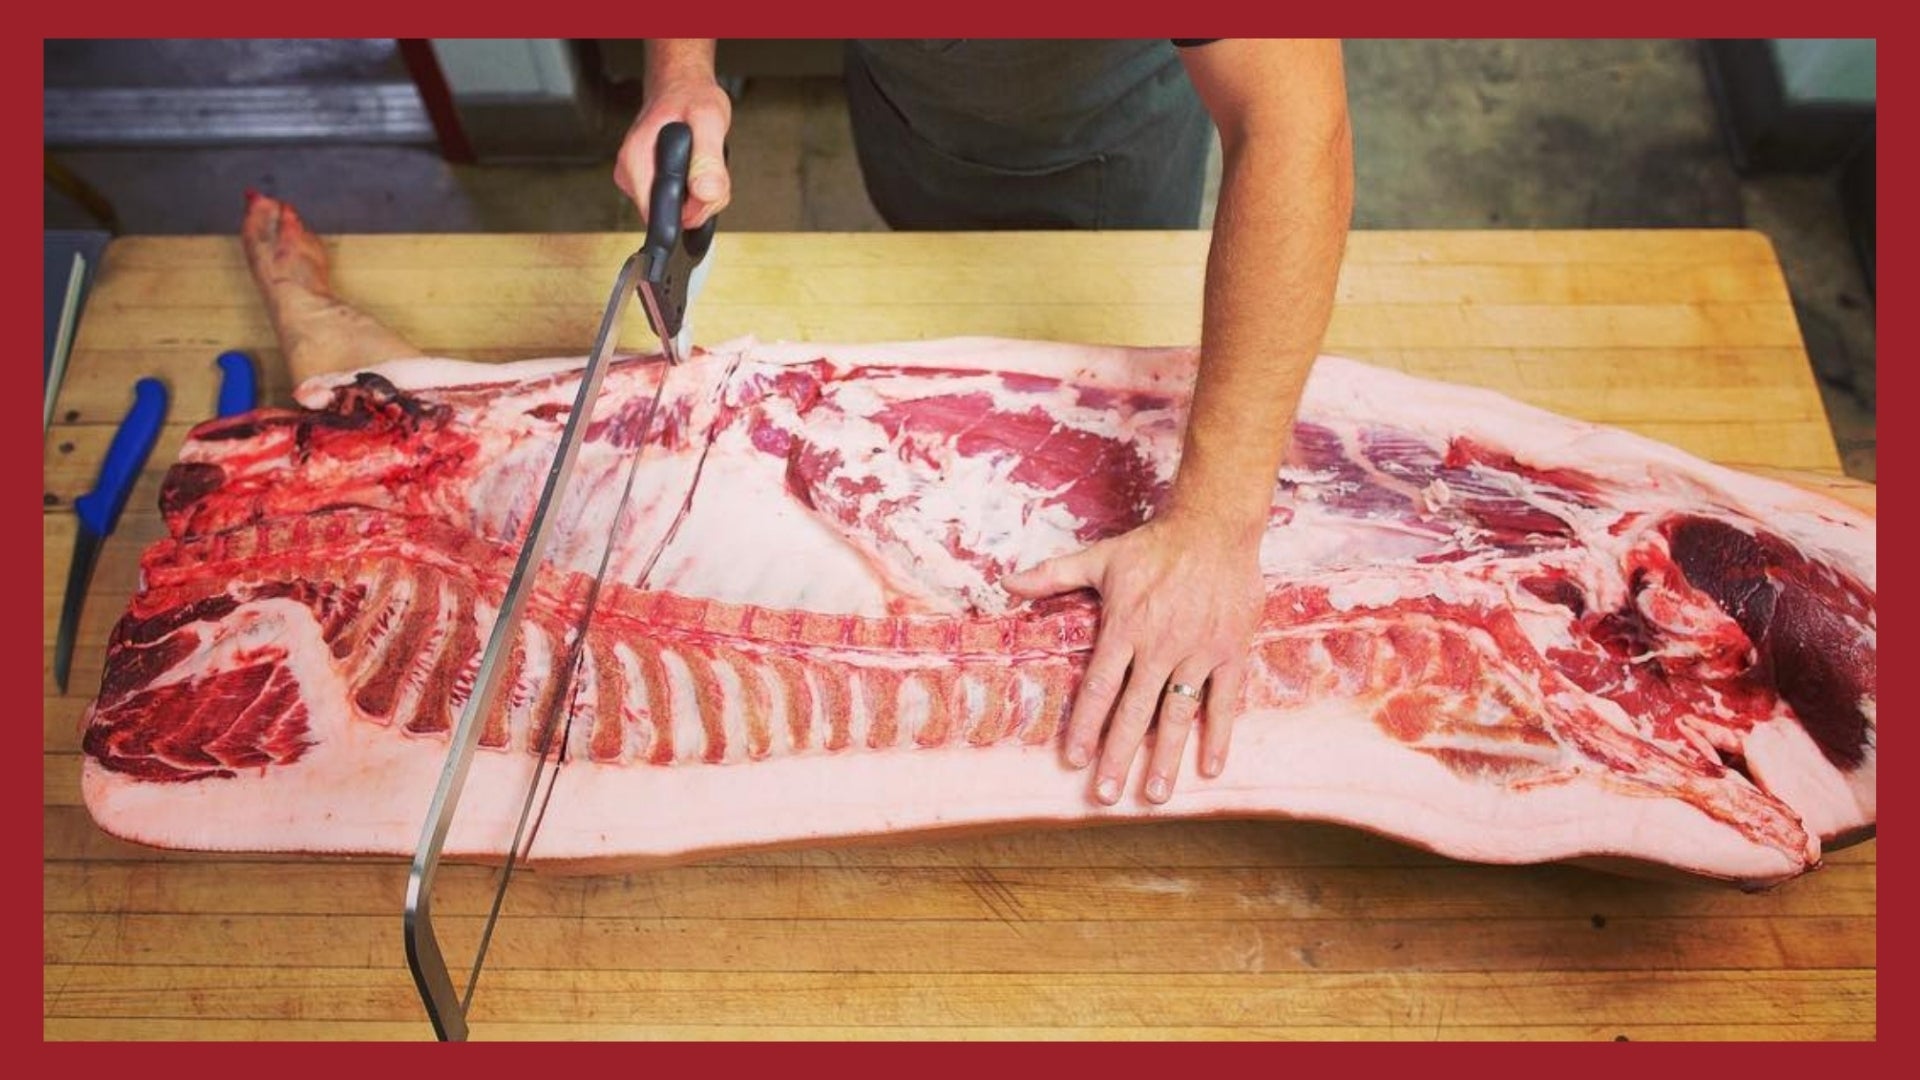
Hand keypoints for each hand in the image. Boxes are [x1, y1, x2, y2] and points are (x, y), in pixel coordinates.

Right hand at [614, 62, 732, 227]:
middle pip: (674, 216)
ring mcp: (640, 180)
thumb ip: (707, 158)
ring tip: (703, 162)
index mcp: (636, 161)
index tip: (705, 191)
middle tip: (710, 168)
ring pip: (681, 211)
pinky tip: (697, 169)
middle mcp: (632, 174)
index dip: (691, 212)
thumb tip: (706, 193)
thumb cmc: (689, 96)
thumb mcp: (708, 120)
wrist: (681, 86)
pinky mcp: (651, 183)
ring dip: (702, 195)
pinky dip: (698, 191)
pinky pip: (682, 203)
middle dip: (702, 201)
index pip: (660, 216)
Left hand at [1002, 514, 1262, 804]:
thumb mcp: (1099, 558)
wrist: (1215, 525)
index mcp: (1125, 627)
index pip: (1100, 687)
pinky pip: (1225, 701)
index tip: (1073, 759)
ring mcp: (1198, 651)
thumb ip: (1053, 575)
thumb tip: (1006, 582)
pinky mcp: (1231, 651)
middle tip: (1104, 794)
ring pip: (1178, 714)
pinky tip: (1209, 767)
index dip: (1085, 725)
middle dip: (1118, 756)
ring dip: (1165, 757)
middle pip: (1134, 711)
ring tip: (1153, 795)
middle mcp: (1160, 645)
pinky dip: (1219, 734)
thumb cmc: (1154, 545)